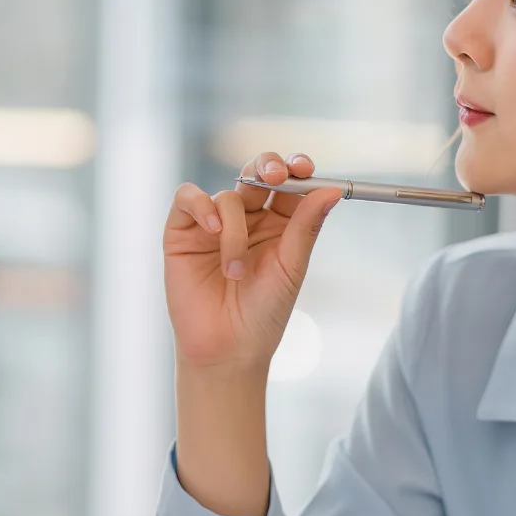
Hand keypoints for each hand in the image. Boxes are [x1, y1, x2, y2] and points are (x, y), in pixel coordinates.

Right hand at [164, 151, 342, 370]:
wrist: (227, 348)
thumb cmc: (263, 313)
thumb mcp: (291, 267)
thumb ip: (306, 226)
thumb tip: (333, 190)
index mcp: (279, 224)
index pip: (289, 182)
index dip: (296, 167)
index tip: (305, 168)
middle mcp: (247, 218)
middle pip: (257, 172)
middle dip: (268, 166)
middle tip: (276, 176)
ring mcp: (213, 223)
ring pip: (227, 196)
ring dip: (235, 232)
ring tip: (236, 271)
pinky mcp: (182, 232)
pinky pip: (187, 199)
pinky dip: (201, 207)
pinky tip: (212, 230)